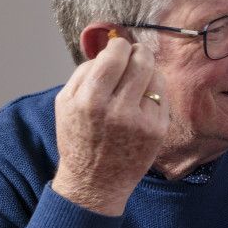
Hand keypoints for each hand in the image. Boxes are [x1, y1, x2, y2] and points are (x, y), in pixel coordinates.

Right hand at [51, 35, 167, 214]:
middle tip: (135, 53)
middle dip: (139, 52)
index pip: (114, 58)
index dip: (120, 45)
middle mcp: (117, 110)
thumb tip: (108, 49)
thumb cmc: (78, 138)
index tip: (119, 46)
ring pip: (155, 77)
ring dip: (149, 70)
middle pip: (140, 63)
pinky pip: (162, 96)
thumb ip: (84, 73)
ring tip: (138, 76)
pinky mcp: (158, 130)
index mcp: (89, 101)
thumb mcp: (65, 103)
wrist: (95, 181)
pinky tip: (144, 96)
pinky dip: (154, 90)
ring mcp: (141, 121)